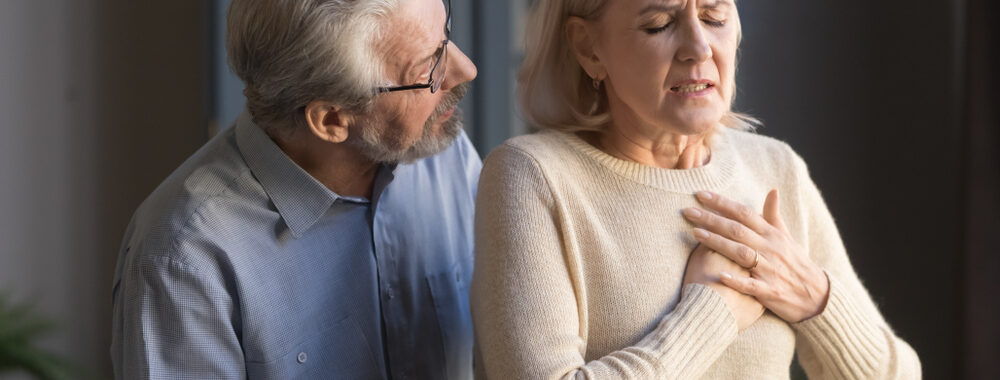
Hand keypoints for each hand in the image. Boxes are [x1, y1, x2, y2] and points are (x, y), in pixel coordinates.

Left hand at [682, 189, 829, 322]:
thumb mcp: (787, 238)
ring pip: (741, 253)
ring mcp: (770, 270)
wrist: (817, 296)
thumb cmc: (796, 264)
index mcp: (773, 234)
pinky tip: (720, 275)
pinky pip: (751, 285)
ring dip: (719, 243)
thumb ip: (774, 216)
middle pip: (738, 230)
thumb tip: (772, 190)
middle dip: (712, 219)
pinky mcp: (770, 291)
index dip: (722, 203)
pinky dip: (736, 280)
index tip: (700, 194)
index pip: (745, 213)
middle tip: (688, 211)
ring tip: (696, 233)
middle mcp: (771, 249)